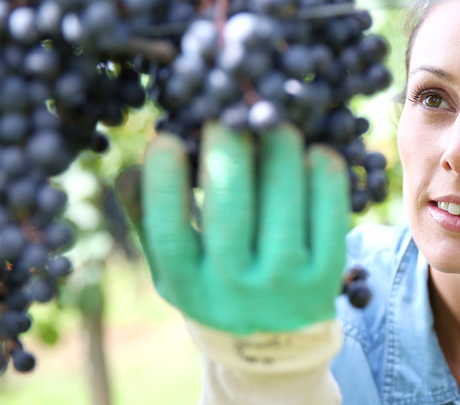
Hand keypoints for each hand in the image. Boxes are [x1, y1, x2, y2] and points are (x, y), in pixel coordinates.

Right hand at [135, 122, 348, 334]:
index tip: (169, 139)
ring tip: (276, 125)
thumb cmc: (214, 287)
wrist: (274, 344)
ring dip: (280, 154)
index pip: (169, 231)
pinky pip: (330, 216)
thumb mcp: (174, 268)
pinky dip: (326, 179)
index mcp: (186, 284)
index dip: (166, 183)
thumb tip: (128, 168)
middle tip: (229, 116)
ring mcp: (285, 282)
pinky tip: (318, 151)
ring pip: (283, 206)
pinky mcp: (328, 274)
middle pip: (230, 213)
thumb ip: (148, 220)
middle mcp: (235, 287)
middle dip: (229, 154)